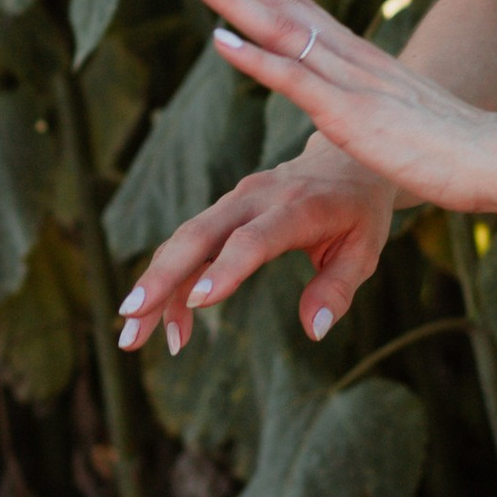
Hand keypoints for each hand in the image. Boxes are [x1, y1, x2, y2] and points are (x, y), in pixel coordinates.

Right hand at [116, 142, 397, 355]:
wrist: (344, 159)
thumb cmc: (359, 212)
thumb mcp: (365, 250)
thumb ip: (338, 289)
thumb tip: (312, 330)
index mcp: (300, 207)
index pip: (255, 238)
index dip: (227, 268)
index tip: (198, 302)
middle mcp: (257, 198)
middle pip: (198, 234)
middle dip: (161, 277)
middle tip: (132, 317)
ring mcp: (233, 201)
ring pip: (182, 241)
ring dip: (153, 286)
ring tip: (132, 337)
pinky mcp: (221, 211)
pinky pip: (187, 245)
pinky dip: (170, 283)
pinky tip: (168, 327)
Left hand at [166, 0, 496, 223]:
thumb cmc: (463, 151)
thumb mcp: (406, 125)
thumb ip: (381, 114)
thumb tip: (367, 119)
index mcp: (363, 63)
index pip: (303, 9)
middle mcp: (352, 60)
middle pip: (281, 6)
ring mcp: (350, 82)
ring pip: (279, 29)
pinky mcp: (351, 114)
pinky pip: (294, 80)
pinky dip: (254, 57)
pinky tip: (217, 38)